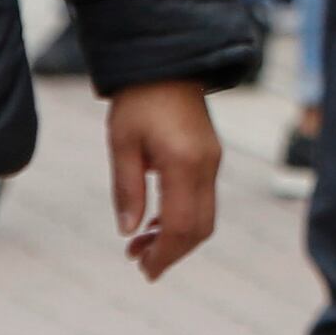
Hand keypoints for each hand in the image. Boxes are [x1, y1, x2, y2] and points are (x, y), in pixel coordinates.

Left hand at [104, 79, 220, 280]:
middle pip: (199, 228)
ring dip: (176, 238)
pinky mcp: (210, 158)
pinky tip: (155, 222)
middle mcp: (206, 166)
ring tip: (140, 246)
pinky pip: (203, 201)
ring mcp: (213, 162)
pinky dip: (182, 220)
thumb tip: (129, 231)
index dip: (164, 253)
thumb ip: (127, 189)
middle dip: (172, 253)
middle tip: (140, 265)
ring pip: (204, 217)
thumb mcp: (122, 144)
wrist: (167, 64)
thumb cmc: (139, 100)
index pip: (181, 225)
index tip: (144, 270)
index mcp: (183, 162)